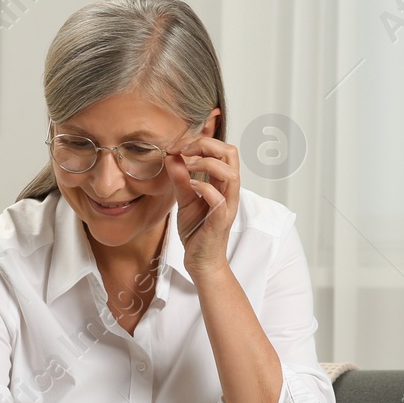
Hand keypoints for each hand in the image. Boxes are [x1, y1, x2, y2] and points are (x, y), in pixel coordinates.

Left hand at [163, 132, 238, 274]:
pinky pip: (218, 199)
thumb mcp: (184, 200)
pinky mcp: (220, 221)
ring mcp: (227, 206)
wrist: (200, 261)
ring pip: (230, 173)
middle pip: (231, 154)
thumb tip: (172, 157)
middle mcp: (229, 192)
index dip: (201, 141)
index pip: (223, 150)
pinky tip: (190, 186)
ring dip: (206, 163)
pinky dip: (203, 187)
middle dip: (206, 144)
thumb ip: (180, 179)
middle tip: (184, 150)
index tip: (178, 146)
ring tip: (187, 166)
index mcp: (223, 184)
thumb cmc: (197, 232)